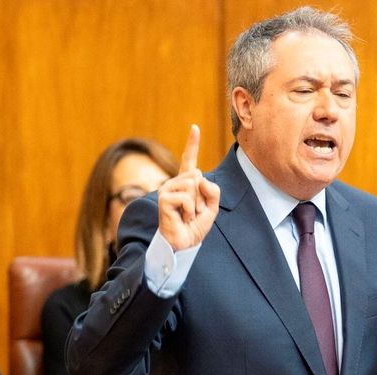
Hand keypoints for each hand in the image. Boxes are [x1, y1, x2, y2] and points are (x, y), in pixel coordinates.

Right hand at [157, 124, 221, 251]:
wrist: (183, 244)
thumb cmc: (194, 226)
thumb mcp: (211, 208)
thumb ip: (213, 191)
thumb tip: (199, 177)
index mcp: (186, 183)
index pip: (189, 160)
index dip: (192, 144)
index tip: (194, 128)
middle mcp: (174, 183)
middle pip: (198, 177)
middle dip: (203, 198)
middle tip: (193, 212)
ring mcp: (167, 189)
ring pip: (193, 186)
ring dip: (196, 205)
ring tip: (187, 215)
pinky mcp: (164, 198)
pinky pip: (187, 198)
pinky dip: (189, 210)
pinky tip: (182, 218)